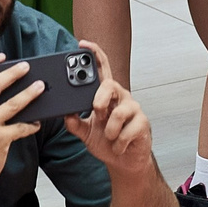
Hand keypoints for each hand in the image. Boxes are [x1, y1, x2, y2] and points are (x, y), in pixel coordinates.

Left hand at [63, 44, 155, 177]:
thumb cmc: (107, 142)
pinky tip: (118, 146)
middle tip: (97, 113)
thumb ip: (74, 123)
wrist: (125, 161)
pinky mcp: (142, 123)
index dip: (94, 54)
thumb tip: (65, 114)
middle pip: (110, 85)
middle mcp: (121, 97)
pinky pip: (126, 131)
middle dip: (100, 100)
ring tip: (109, 137)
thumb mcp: (85, 133)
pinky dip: (117, 143)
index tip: (83, 44)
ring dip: (108, 130)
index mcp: (106, 95)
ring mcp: (133, 109)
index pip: (102, 69)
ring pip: (117, 113)